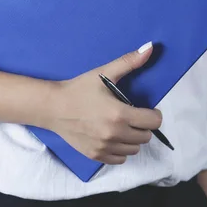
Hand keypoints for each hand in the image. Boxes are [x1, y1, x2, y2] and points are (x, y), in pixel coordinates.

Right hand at [46, 42, 161, 164]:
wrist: (53, 107)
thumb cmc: (79, 89)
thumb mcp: (103, 73)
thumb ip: (129, 62)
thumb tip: (150, 47)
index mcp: (120, 114)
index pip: (153, 122)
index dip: (153, 114)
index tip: (145, 110)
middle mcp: (114, 134)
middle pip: (146, 136)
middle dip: (143, 126)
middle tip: (132, 116)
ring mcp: (105, 146)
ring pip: (134, 149)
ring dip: (132, 138)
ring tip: (122, 127)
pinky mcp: (96, 155)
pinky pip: (120, 158)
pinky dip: (121, 149)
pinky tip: (113, 137)